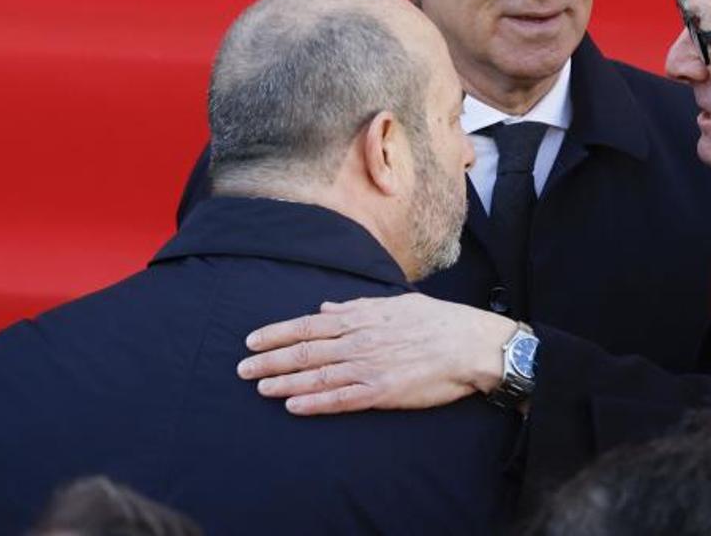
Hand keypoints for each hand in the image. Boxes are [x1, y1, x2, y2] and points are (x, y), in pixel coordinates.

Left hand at [236, 293, 516, 415]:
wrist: (469, 344)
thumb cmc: (436, 320)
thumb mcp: (394, 302)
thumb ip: (357, 305)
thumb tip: (326, 305)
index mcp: (362, 316)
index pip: (309, 324)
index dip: (277, 332)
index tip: (252, 339)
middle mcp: (359, 340)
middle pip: (305, 350)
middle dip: (270, 359)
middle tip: (242, 368)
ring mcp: (369, 366)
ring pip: (317, 375)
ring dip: (285, 382)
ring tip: (259, 387)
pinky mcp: (382, 391)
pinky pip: (342, 399)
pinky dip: (315, 403)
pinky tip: (293, 406)